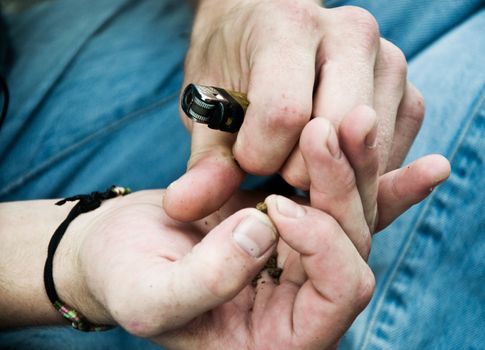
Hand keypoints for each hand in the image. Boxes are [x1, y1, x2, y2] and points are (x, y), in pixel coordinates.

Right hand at [57, 119, 448, 347]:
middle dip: (343, 189)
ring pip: (351, 217)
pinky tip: (421, 167)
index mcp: (274, 340)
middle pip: (354, 247)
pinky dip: (372, 183)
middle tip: (325, 131)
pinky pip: (338, 205)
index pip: (339, 292)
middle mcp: (299, 306)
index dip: (319, 242)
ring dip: (355, 169)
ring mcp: (298, 264)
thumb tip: (264, 231)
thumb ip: (203, 283)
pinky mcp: (291, 228)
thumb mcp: (149, 296)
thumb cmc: (123, 279)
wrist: (116, 250)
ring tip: (355, 122)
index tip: (273, 205)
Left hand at [164, 0, 424, 221]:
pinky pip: (391, 155)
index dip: (258, 156)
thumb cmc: (232, 67)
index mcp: (287, 26)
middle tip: (275, 167)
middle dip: (300, 170)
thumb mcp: (207, 108)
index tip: (244, 159)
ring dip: (331, 176)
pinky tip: (329, 166)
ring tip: (299, 163)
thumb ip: (204, 163)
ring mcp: (389, 63)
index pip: (284, 115)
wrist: (264, 31)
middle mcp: (350, 34)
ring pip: (369, 151)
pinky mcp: (407, 94)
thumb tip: (180, 208)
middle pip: (337, 133)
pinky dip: (357, 175)